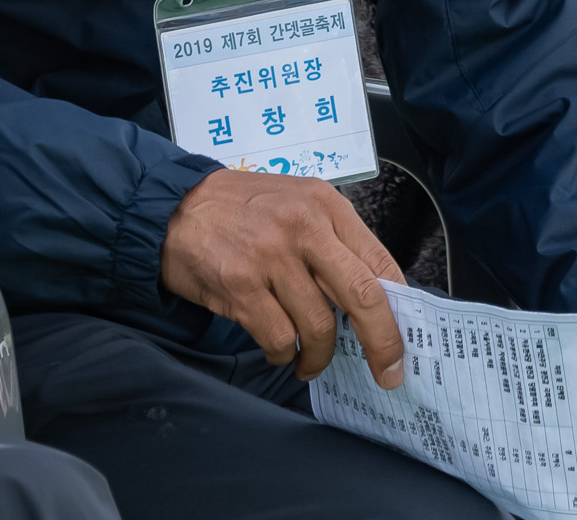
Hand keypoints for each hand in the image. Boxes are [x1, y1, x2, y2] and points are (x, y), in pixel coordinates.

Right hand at [160, 170, 406, 384]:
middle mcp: (303, 227)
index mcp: (325, 205)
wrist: (173, 208)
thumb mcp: (295, 204)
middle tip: (387, 373)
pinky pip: (280, 338)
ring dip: (320, 356)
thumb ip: (331, 242)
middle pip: (363, 296)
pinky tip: (280, 351)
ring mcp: (271, 256)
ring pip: (319, 326)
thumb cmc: (240, 210)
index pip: (380, 261)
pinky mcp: (241, 285)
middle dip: (382, 343)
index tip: (404, 340)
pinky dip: (285, 355)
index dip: (398, 308)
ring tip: (310, 361)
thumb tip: (373, 298)